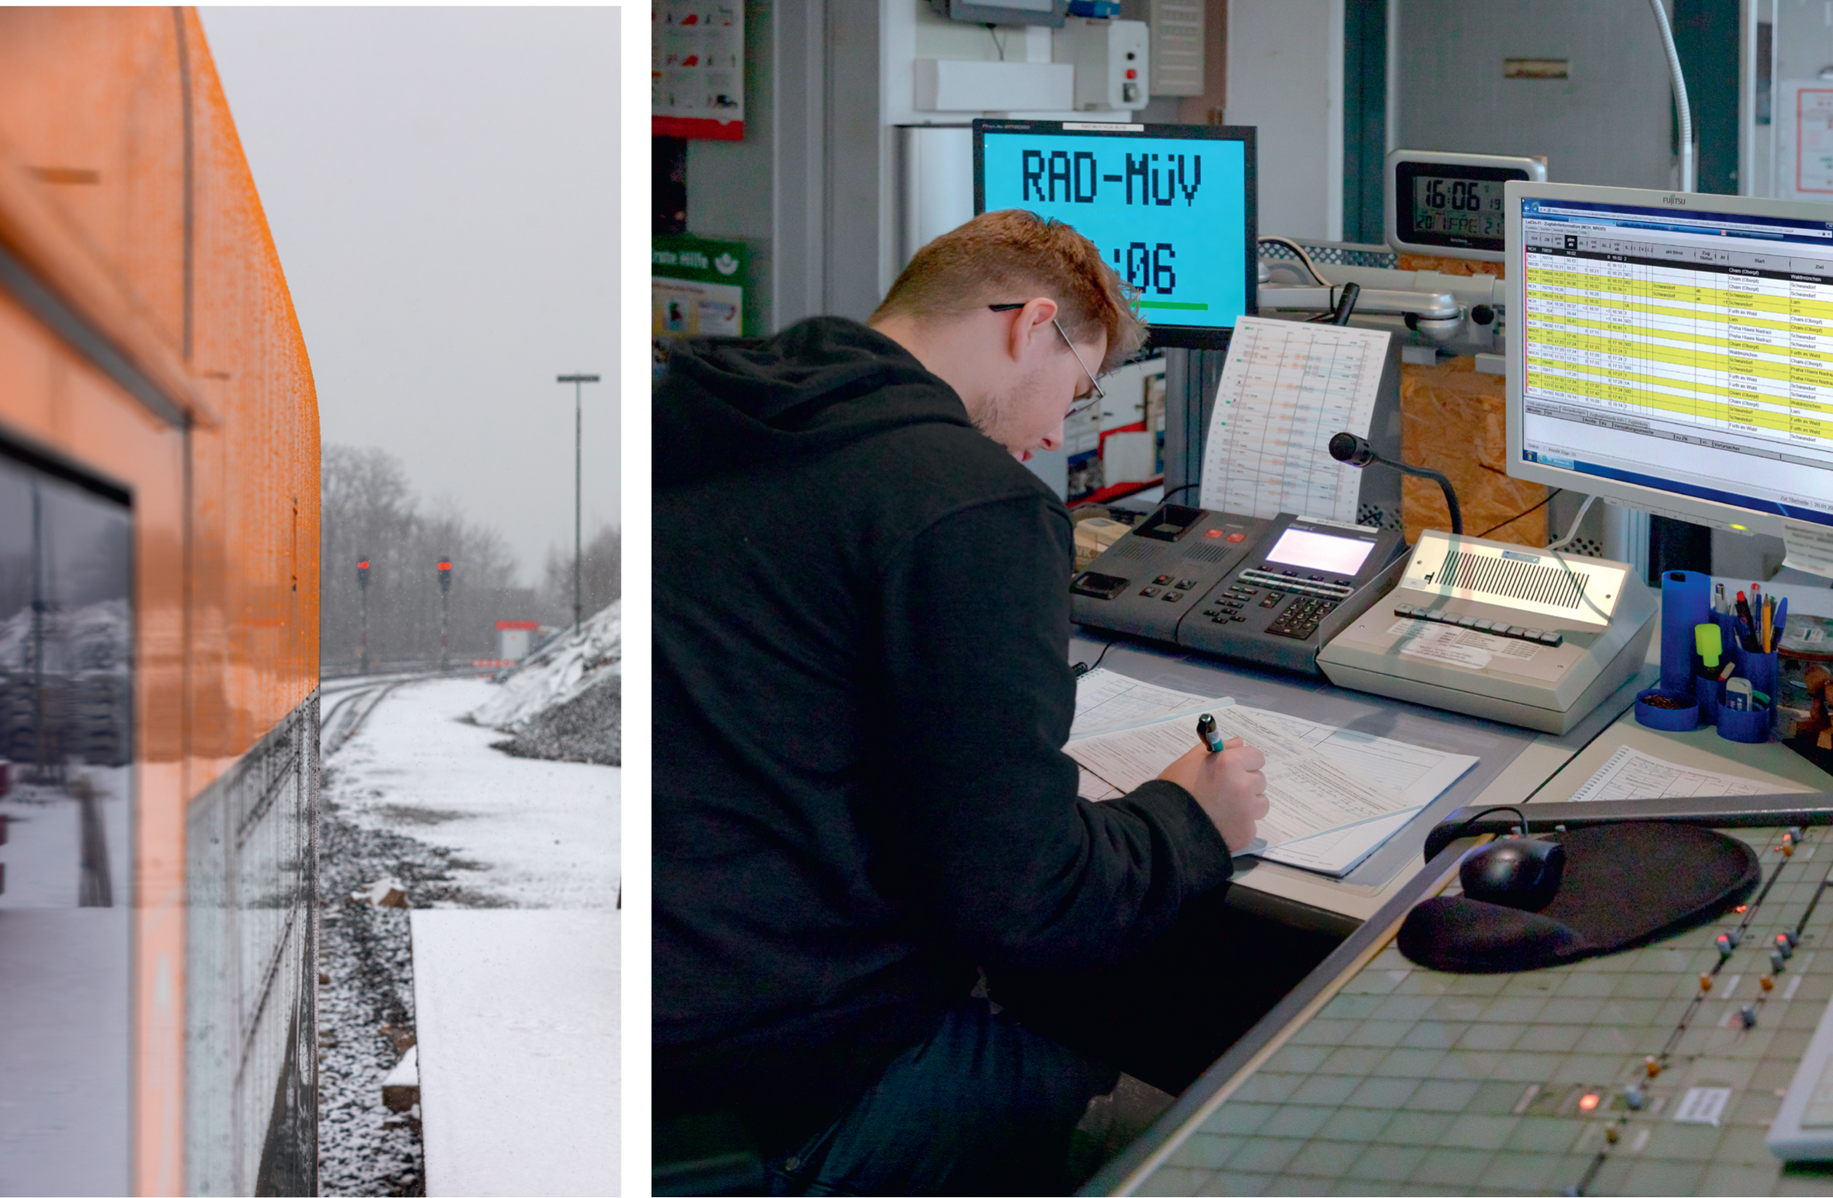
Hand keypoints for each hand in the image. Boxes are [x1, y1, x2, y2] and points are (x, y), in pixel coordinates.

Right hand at [1157, 736, 1268, 852]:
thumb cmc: (1174, 789)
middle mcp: (1243, 785)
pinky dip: (1239, 825)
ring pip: (1260, 803)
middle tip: (1223, 791)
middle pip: (1259, 780)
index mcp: (1230, 763)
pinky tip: (1221, 824)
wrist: (1165, 826)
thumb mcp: (1190, 761)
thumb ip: (1218, 749)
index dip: (1244, 762)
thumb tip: (1239, 743)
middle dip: (1245, 784)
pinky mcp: (1246, 833)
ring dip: (1248, 805)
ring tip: (1224, 809)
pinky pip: (1251, 824)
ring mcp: (1247, 811)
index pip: (1256, 757)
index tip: (1233, 769)